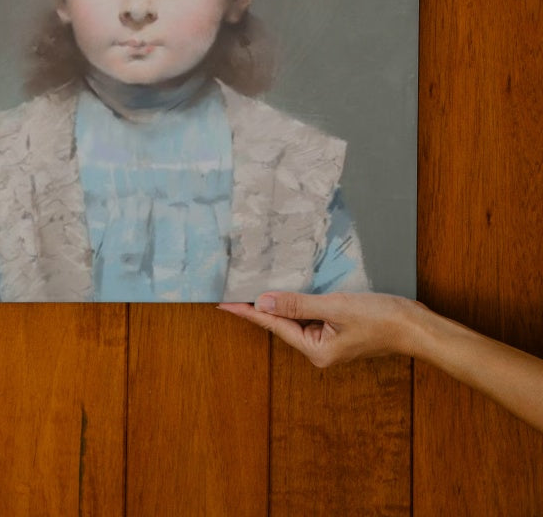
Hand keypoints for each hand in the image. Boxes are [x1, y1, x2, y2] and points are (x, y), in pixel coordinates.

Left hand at [218, 291, 420, 366]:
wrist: (415, 326)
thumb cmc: (380, 318)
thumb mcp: (335, 307)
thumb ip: (297, 305)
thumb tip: (263, 303)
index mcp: (316, 350)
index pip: (274, 325)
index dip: (248, 312)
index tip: (224, 304)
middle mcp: (320, 350)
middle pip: (283, 324)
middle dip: (261, 307)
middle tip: (235, 291)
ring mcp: (330, 342)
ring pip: (297, 319)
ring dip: (281, 304)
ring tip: (257, 288)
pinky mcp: (340, 331)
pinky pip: (312, 316)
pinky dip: (299, 303)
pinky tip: (292, 292)